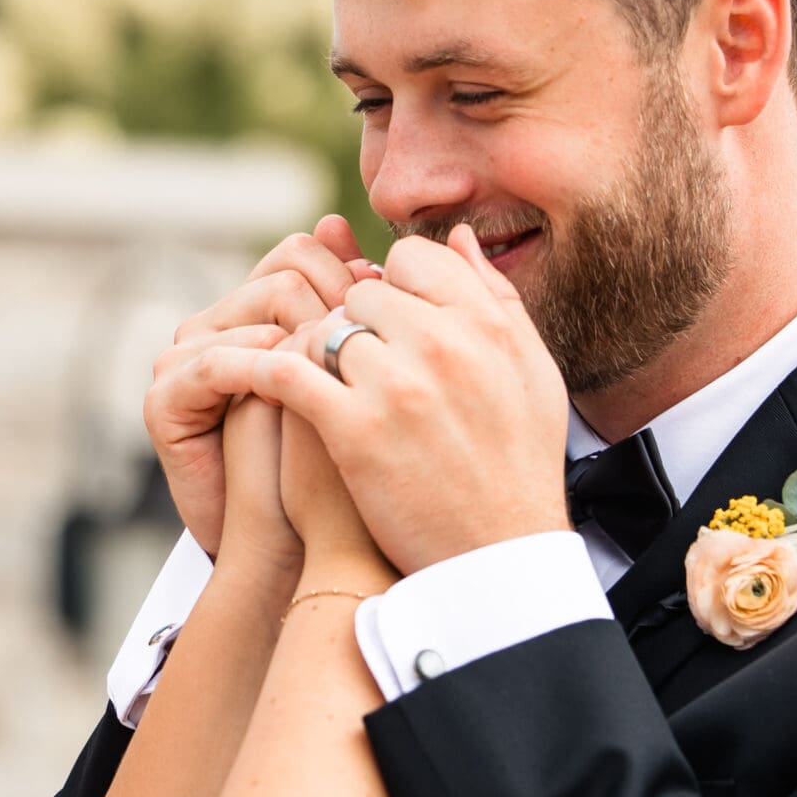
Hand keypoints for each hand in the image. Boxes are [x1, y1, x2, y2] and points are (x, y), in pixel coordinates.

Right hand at [144, 217, 378, 553]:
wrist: (311, 540)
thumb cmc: (348, 458)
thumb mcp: (354, 368)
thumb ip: (349, 300)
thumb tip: (341, 220)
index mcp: (255, 311)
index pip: (300, 253)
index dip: (350, 279)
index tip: (390, 319)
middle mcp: (212, 327)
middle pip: (282, 273)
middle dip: (336, 308)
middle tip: (368, 353)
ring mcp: (181, 361)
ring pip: (259, 311)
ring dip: (310, 344)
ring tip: (340, 381)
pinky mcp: (164, 402)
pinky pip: (219, 363)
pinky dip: (263, 373)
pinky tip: (300, 398)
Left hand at [234, 229, 571, 575]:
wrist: (494, 560)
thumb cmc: (516, 469)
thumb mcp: (532, 373)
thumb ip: (496, 298)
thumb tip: (460, 236)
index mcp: (487, 324)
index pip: (414, 260)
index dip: (394, 288)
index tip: (388, 323)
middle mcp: (443, 343)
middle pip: (363, 292)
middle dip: (354, 321)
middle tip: (353, 363)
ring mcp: (395, 385)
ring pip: (324, 330)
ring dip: (315, 353)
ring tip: (322, 386)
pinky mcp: (353, 429)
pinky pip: (289, 372)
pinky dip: (268, 373)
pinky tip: (263, 388)